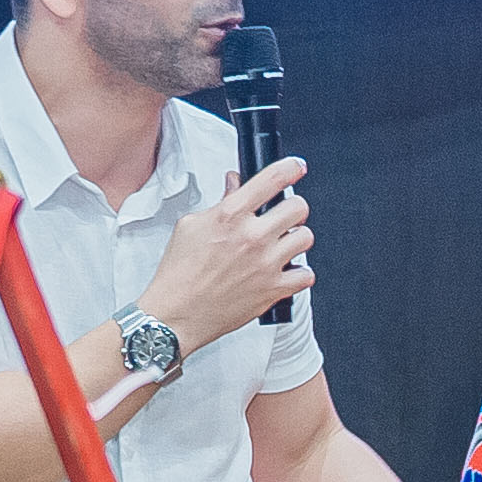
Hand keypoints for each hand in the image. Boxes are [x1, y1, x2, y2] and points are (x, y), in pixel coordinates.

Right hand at [147, 159, 315, 354]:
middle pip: (298, 207)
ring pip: (306, 238)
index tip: (296, 167)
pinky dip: (299, 272)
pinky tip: (285, 271)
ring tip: (283, 244)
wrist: (175, 314)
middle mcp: (252, 237)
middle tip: (283, 216)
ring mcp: (265, 264)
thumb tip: (236, 183)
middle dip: (292, 208)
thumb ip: (221, 201)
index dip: (290, 168)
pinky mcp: (273, 290)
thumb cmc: (179, 273)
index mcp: (230, 216)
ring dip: (296, 238)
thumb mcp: (191, 226)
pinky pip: (306, 274)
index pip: (272, 180)